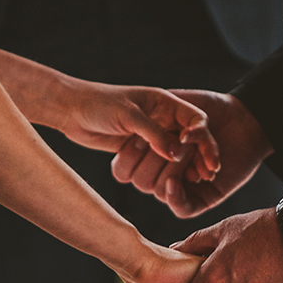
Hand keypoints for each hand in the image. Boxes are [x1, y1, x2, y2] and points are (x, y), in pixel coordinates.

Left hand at [60, 83, 219, 181]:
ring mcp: (150, 138)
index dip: (205, 145)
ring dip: (160, 170)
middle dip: (186, 163)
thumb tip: (177, 154)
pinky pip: (148, 169)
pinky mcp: (137, 151)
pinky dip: (144, 172)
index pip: (198, 125)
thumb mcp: (130, 115)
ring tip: (149, 168)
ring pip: (166, 162)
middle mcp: (163, 122)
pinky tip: (138, 171)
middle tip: (194, 178)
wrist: (71, 108)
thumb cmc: (100, 104)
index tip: (211, 167)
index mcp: (167, 105)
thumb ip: (155, 134)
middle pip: (186, 148)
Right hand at [112, 90, 271, 217]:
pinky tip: (174, 182)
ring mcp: (183, 184)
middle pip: (141, 181)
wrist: (244, 117)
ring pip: (158, 191)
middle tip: (174, 140)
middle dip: (155, 159)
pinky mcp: (202, 197)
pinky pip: (180, 208)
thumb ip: (151, 117)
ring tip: (188, 151)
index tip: (138, 138)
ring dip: (171, 170)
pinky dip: (174, 197)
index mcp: (152, 151)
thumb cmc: (210, 107)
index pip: (126, 167)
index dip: (129, 155)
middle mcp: (164, 170)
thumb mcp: (175, 102)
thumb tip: (133, 141)